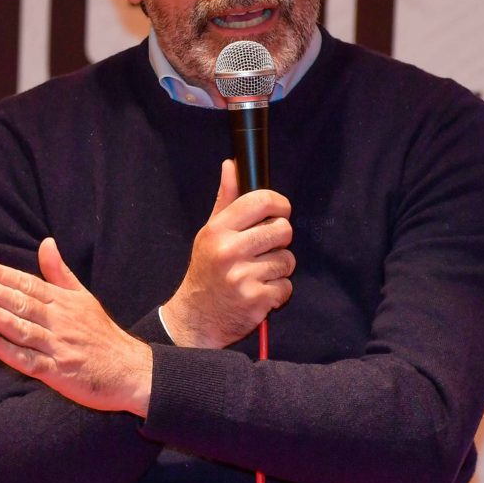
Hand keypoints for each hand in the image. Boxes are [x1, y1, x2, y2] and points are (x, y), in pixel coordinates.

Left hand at [0, 238, 152, 416]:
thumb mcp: (83, 297)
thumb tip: (46, 243)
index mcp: (64, 302)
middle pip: (23, 303)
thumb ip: (60, 272)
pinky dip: (8, 351)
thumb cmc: (102, 334)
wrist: (130, 371)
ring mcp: (58, 347)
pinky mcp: (57, 372)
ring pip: (23, 328)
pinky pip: (28, 360)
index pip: (30, 284)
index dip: (4, 275)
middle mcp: (60, 321)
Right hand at [160, 160, 295, 348]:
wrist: (196, 318)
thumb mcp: (210, 233)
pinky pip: (286, 286)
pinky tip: (261, 292)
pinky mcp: (257, 300)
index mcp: (218, 230)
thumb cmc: (206, 271)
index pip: (261, 201)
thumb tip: (231, 165)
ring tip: (259, 273)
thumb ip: (226, 200)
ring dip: (279, 268)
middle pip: (282, 229)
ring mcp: (243, 276)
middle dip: (280, 239)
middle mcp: (229, 251)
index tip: (280, 210)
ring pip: (287, 260)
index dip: (279, 204)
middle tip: (265, 248)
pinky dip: (279, 292)